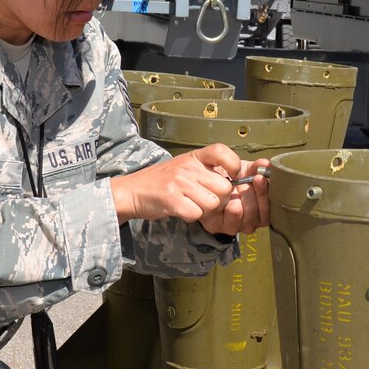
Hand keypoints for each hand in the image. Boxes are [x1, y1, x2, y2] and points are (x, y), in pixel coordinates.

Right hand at [111, 147, 271, 231]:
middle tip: (205, 200)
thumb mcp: (185, 167)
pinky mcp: (172, 200)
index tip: (231, 176)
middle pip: (224, 188)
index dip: (233, 165)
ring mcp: (179, 182)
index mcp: (194, 157)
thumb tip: (236, 182)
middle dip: (219, 199)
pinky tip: (181, 210)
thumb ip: (207, 171)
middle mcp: (188, 167)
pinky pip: (196, 214)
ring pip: (213, 204)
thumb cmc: (162, 181)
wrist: (132, 191)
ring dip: (205, 210)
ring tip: (191, 204)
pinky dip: (191, 216)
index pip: (222, 151)